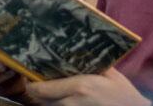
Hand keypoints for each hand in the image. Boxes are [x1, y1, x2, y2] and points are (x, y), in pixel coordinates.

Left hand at [25, 68, 149, 105]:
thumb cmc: (124, 94)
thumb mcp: (110, 74)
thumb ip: (91, 64)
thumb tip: (77, 51)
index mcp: (78, 87)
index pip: (41, 88)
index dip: (30, 83)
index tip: (28, 75)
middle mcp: (71, 102)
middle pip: (40, 100)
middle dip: (35, 91)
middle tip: (33, 80)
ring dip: (45, 100)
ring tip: (46, 88)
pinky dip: (55, 105)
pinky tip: (59, 98)